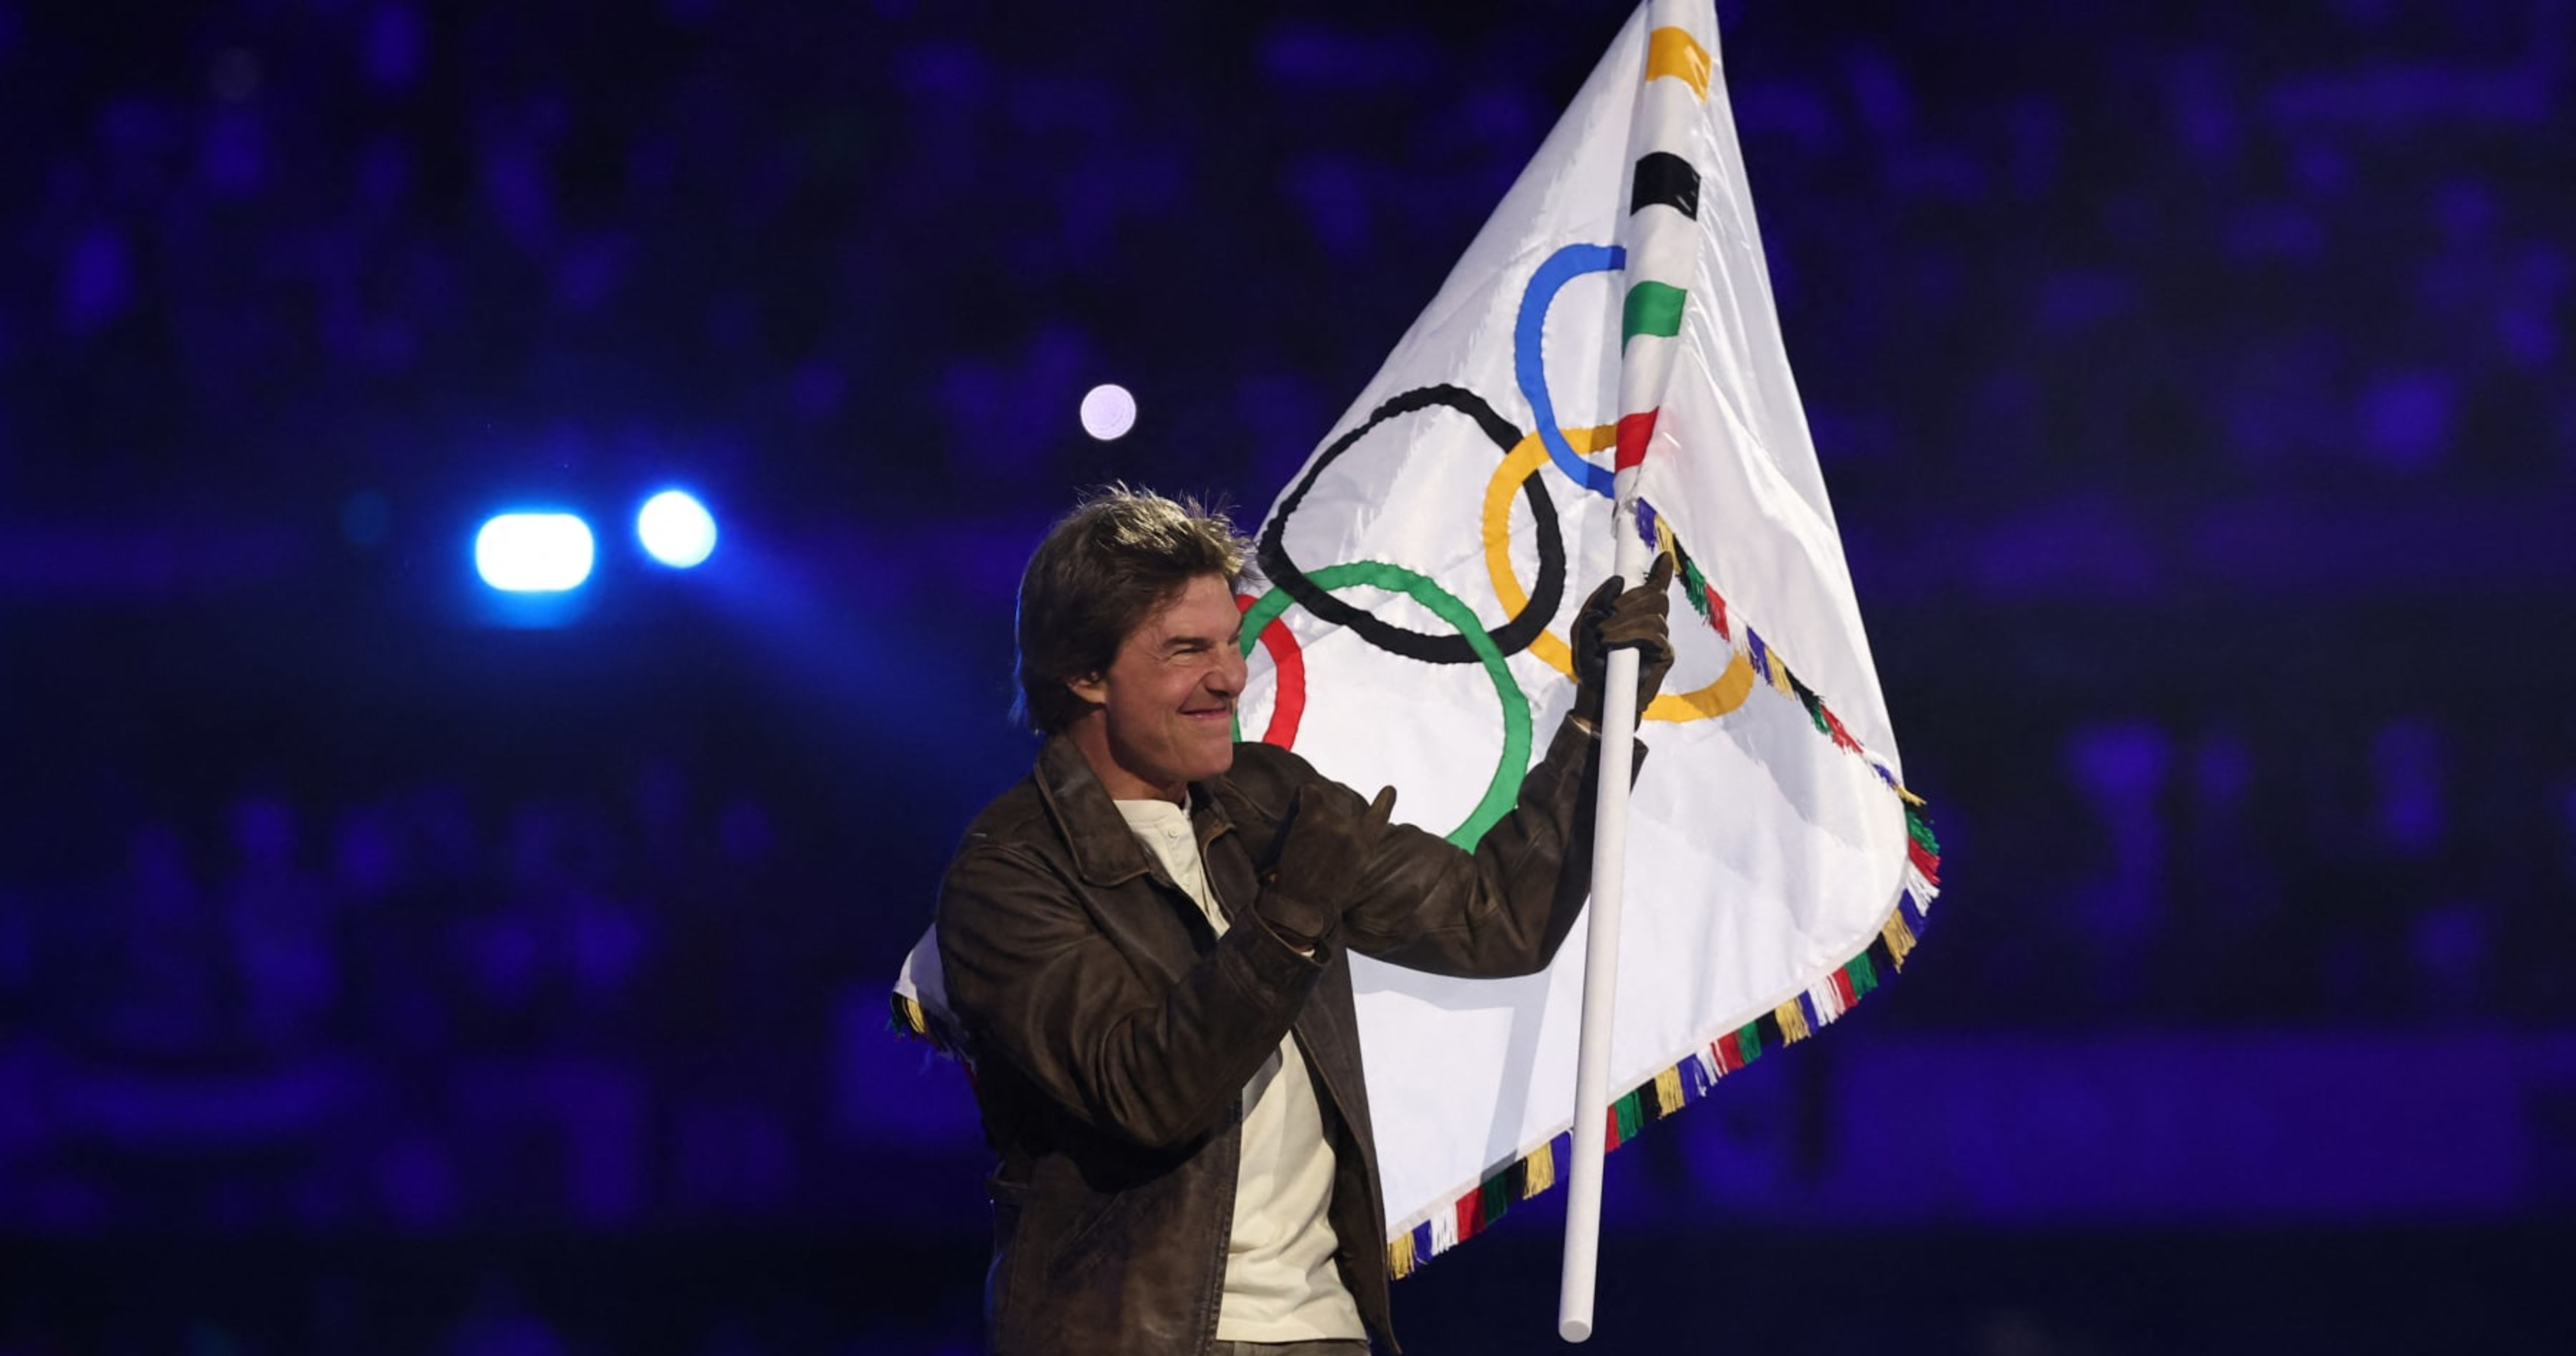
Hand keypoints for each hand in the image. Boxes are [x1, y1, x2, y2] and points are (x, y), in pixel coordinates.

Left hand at [1252, 782, 1397, 949]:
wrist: (1302, 905)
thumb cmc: (1321, 896)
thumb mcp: (1349, 872)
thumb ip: (1351, 848)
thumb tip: (1338, 831)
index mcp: (1365, 847)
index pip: (1379, 818)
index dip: (1384, 802)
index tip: (1389, 789)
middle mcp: (1354, 832)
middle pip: (1339, 815)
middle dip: (1325, 827)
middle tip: (1310, 849)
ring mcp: (1335, 822)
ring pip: (1320, 807)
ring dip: (1310, 820)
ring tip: (1301, 844)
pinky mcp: (1313, 816)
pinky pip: (1310, 793)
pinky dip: (1305, 795)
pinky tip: (1301, 798)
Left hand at [1571, 553, 1675, 728]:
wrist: (1595, 695)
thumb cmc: (1590, 661)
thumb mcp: (1583, 627)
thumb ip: (1596, 602)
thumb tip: (1618, 580)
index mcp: (1634, 613)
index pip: (1653, 588)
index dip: (1661, 572)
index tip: (1663, 557)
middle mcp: (1652, 622)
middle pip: (1656, 596)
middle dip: (1632, 598)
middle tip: (1609, 611)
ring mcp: (1660, 638)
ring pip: (1653, 614)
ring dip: (1625, 621)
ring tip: (1604, 635)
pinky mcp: (1665, 655)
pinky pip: (1654, 634)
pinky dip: (1631, 634)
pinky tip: (1613, 642)